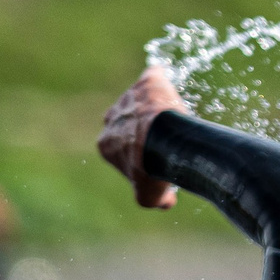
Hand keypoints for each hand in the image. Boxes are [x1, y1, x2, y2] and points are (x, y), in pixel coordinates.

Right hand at [96, 66, 188, 209]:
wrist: (162, 143)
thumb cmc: (151, 169)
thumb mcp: (147, 196)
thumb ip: (152, 200)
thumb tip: (166, 204)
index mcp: (106, 144)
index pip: (119, 145)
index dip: (136, 151)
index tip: (152, 156)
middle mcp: (112, 117)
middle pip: (126, 120)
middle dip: (140, 126)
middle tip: (161, 137)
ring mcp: (128, 98)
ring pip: (140, 99)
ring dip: (153, 106)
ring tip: (173, 116)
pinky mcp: (146, 83)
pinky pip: (153, 75)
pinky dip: (160, 78)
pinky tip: (171, 85)